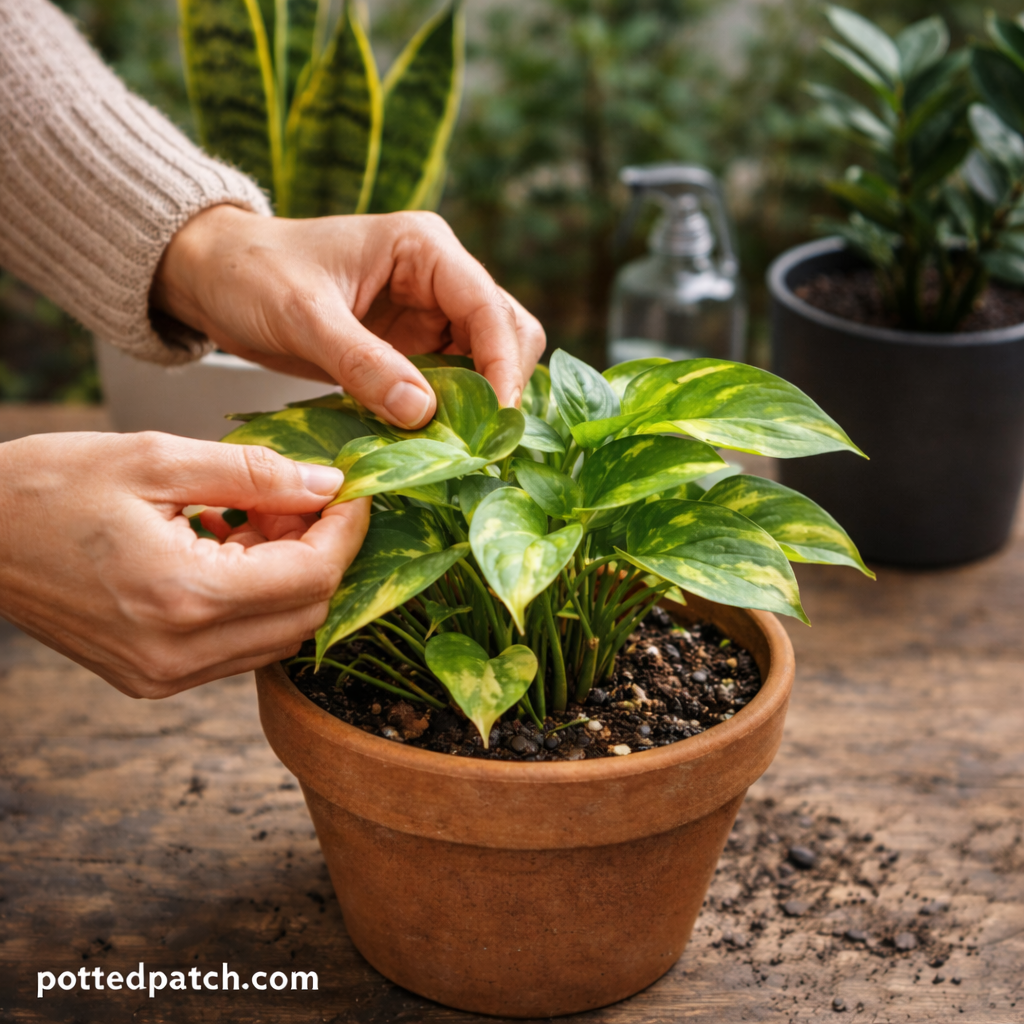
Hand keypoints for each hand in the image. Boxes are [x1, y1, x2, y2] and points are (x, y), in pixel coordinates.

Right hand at [0, 432, 368, 697]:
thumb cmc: (47, 487)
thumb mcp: (155, 459)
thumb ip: (253, 473)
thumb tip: (327, 485)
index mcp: (181, 596)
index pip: (311, 576)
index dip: (346, 531)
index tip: (352, 494)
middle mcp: (178, 653)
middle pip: (305, 613)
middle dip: (321, 552)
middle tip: (298, 499)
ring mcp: (164, 675)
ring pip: (278, 635)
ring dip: (290, 576)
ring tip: (258, 518)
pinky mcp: (153, 678)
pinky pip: (239, 647)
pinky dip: (255, 599)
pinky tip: (230, 550)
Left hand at [151, 206, 545, 428]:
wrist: (213, 276)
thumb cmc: (250, 273)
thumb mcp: (303, 316)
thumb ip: (362, 363)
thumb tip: (424, 413)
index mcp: (424, 249)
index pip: (489, 307)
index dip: (501, 365)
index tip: (498, 419)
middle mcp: (438, 278)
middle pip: (506, 333)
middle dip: (501, 385)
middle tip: (480, 441)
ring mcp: (428, 314)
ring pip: (485, 362)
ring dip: (478, 404)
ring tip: (457, 445)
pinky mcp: (410, 348)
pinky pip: (449, 384)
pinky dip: (449, 413)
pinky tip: (433, 439)